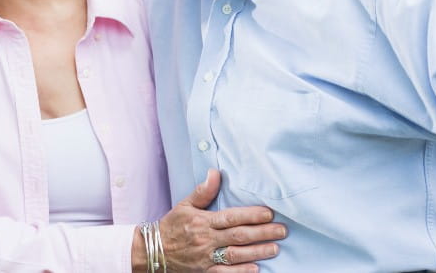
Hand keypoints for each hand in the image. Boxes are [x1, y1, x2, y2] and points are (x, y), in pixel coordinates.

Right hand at [154, 170, 284, 271]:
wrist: (154, 250)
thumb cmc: (172, 225)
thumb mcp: (184, 205)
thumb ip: (203, 191)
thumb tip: (215, 173)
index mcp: (203, 221)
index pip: (231, 217)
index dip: (251, 215)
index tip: (269, 213)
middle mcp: (206, 239)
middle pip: (238, 236)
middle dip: (262, 233)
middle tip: (282, 230)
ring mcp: (206, 257)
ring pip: (235, 255)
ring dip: (256, 252)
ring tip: (275, 248)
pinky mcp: (205, 271)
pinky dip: (240, 271)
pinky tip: (256, 268)